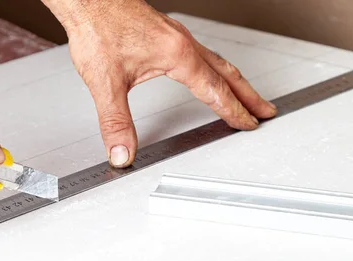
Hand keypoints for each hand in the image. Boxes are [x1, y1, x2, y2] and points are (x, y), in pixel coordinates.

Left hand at [43, 0, 276, 166]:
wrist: (88, 1)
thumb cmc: (97, 31)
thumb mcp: (105, 84)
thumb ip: (115, 122)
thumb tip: (122, 152)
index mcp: (177, 55)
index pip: (214, 90)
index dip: (232, 111)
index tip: (247, 123)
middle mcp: (182, 42)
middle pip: (226, 72)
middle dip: (248, 95)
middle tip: (264, 110)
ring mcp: (175, 35)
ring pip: (215, 60)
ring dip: (233, 80)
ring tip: (243, 94)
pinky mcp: (164, 32)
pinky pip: (200, 52)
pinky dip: (212, 67)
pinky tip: (203, 73)